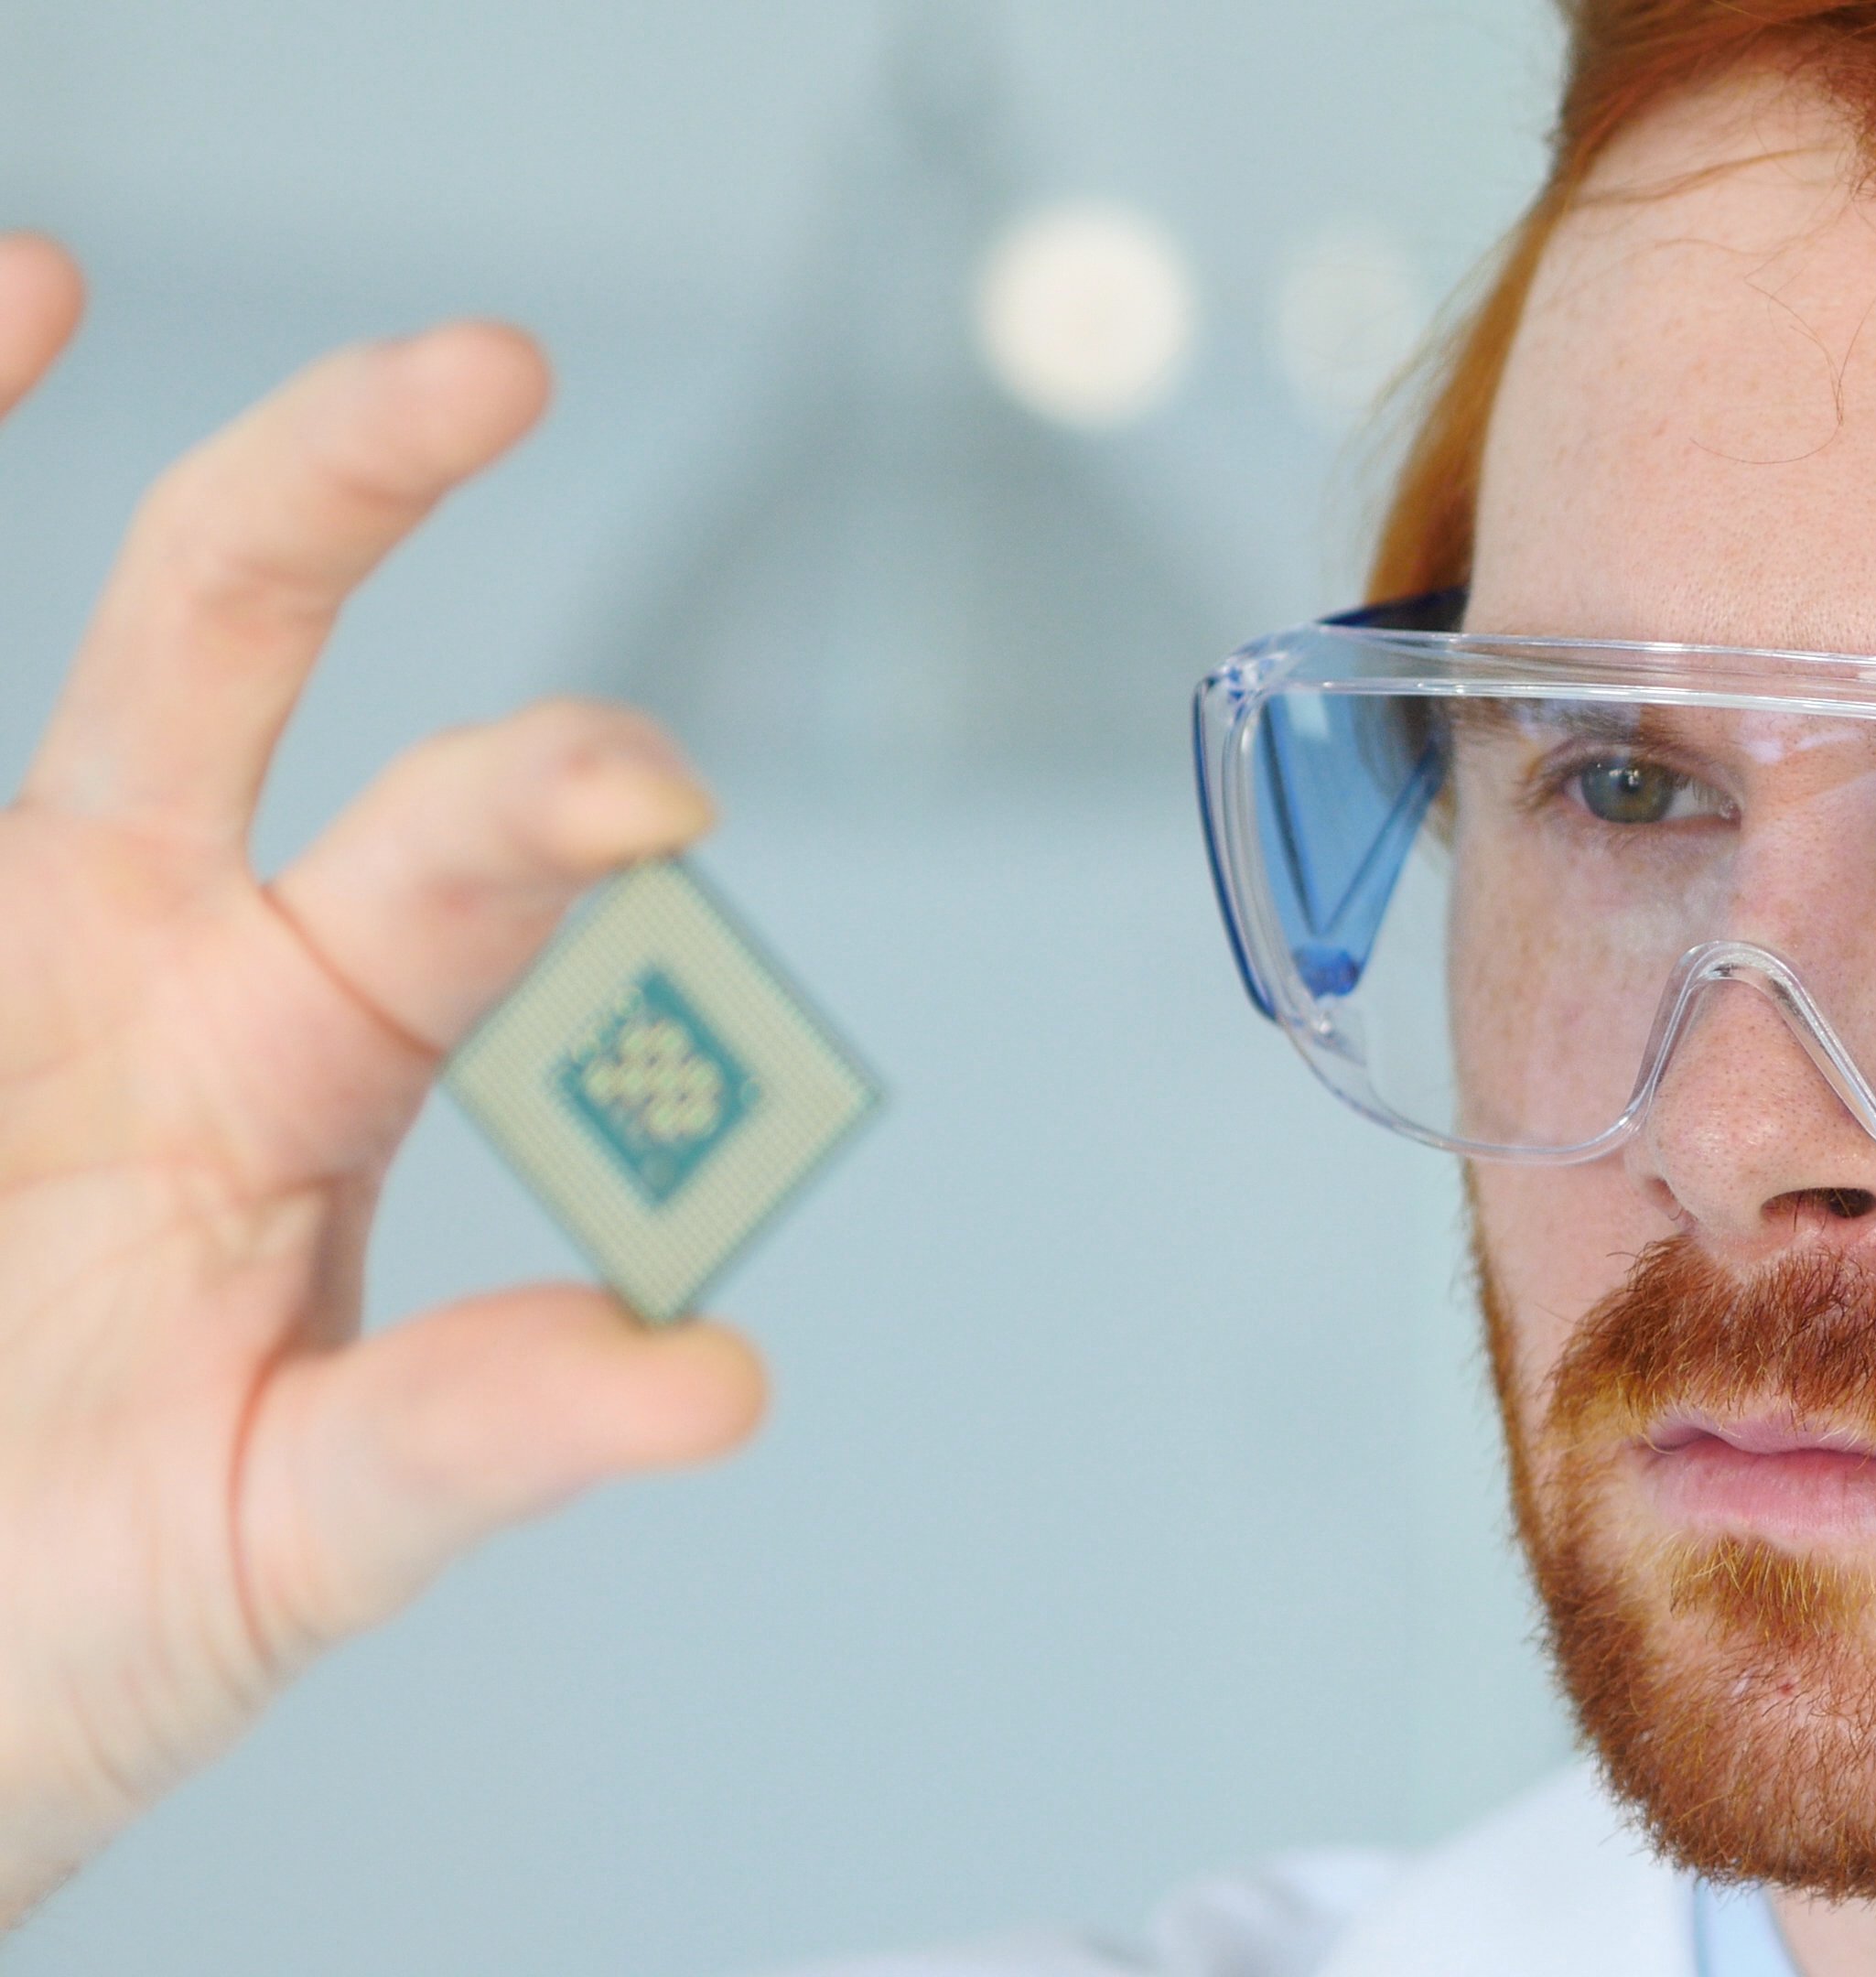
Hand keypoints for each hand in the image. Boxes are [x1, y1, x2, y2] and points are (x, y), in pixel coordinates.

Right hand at [0, 236, 766, 1920]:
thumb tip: (716, 1382)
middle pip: (243, 639)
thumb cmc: (72, 1611)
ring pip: (27, 643)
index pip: (458, 872)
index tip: (652, 785)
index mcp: (298, 1059)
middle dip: (349, 481)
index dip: (546, 802)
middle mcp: (139, 939)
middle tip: (485, 370)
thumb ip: (473, 1441)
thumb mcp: (278, 1543)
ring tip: (38, 271)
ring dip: (24, 439)